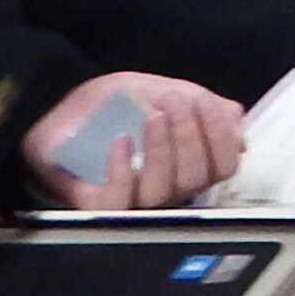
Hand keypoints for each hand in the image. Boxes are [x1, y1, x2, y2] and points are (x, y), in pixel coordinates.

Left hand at [24, 72, 249, 207]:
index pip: (222, 166)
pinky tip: (120, 141)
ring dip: (162, 149)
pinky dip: (122, 172)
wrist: (58, 104)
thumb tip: (236, 117)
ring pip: (162, 192)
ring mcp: (133, 201)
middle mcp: (166, 188)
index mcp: (187, 164)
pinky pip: (119, 203)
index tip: (205, 103)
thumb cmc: (111, 102)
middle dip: (190, 135)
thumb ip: (198, 101)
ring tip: (150, 114)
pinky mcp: (98, 206)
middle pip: (195, 179)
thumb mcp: (159, 89)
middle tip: (172, 100)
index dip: (221, 138)